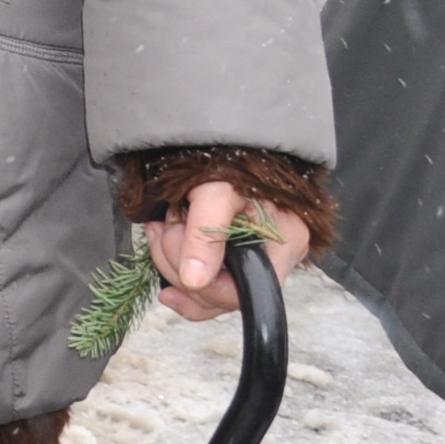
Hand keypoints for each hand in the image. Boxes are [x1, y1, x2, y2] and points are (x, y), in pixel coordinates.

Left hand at [149, 178, 312, 322]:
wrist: (227, 147)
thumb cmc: (231, 164)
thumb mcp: (216, 193)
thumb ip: (206, 235)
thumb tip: (195, 280)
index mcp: (283, 245)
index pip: (243, 292)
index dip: (204, 285)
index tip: (175, 251)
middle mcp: (274, 261)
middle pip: (221, 296)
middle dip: (179, 265)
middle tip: (163, 227)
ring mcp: (253, 264)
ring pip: (208, 293)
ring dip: (172, 264)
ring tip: (162, 229)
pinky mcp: (232, 262)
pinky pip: (205, 288)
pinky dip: (178, 275)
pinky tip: (164, 269)